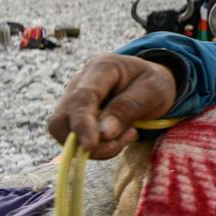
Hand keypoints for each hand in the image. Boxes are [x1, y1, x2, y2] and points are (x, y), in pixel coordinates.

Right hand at [47, 54, 176, 158]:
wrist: (150, 85)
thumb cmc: (152, 84)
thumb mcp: (153, 91)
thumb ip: (128, 108)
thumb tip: (103, 134)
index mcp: (102, 68)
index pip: (82, 97)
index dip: (82, 123)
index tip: (90, 145)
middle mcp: (80, 82)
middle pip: (62, 119)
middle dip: (86, 140)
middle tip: (121, 143)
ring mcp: (73, 100)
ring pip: (64, 133)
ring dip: (95, 147)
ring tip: (128, 135)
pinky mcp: (74, 117)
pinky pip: (75, 140)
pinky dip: (97, 147)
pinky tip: (120, 138)